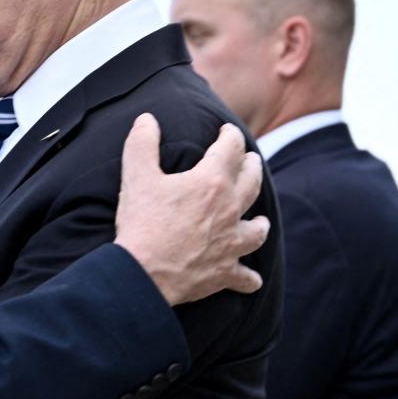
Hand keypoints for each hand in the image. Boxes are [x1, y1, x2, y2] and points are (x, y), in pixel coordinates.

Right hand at [114, 114, 269, 305]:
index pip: (231, 148)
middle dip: (252, 167)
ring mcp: (231, 243)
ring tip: (261, 220)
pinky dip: (250, 278)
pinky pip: (246, 277)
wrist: (143, 273)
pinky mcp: (225, 272)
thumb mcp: (136, 176)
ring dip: (260, 223)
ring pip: (258, 230)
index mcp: (211, 182)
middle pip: (252, 182)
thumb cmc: (141, 223)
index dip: (230, 135)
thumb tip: (147, 119)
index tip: (226, 131)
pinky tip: (252, 279)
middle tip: (251, 160)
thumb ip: (142, 142)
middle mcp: (229, 210)